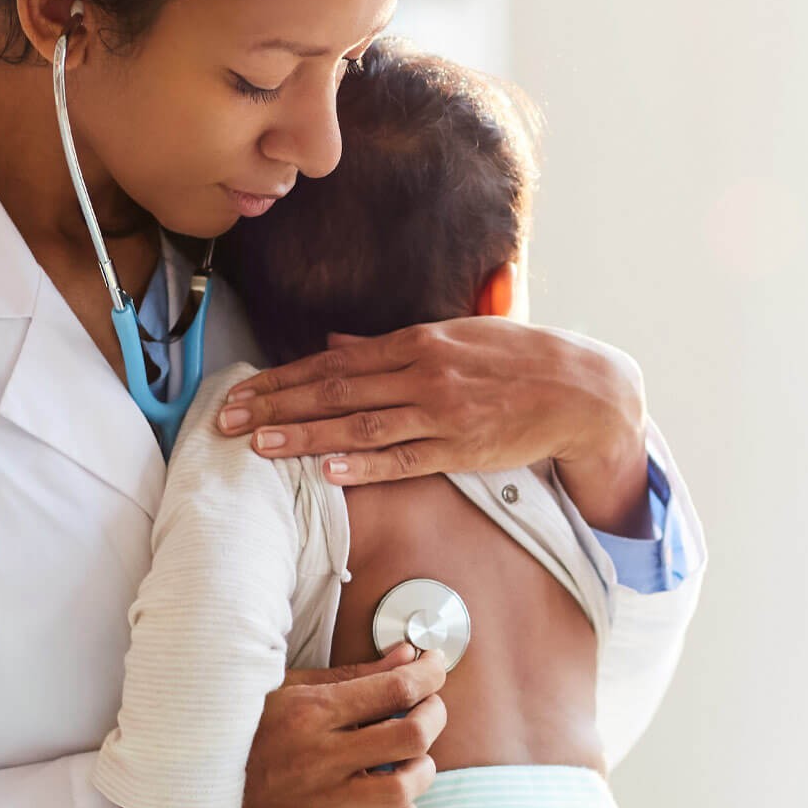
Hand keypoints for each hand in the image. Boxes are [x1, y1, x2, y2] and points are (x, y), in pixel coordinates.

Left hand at [212, 320, 653, 533]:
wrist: (579, 388)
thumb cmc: (516, 359)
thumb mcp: (451, 336)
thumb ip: (389, 342)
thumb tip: (334, 340)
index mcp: (417, 341)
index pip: (333, 361)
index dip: (281, 378)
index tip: (241, 391)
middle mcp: (422, 373)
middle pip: (334, 390)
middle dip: (276, 406)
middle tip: (228, 420)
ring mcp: (440, 413)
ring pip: (359, 425)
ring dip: (305, 435)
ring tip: (260, 447)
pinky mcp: (460, 450)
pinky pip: (404, 460)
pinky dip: (364, 465)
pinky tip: (326, 471)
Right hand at [233, 643, 448, 807]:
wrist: (198, 782)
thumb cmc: (247, 725)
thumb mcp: (292, 685)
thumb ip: (355, 674)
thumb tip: (407, 655)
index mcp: (314, 710)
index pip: (395, 688)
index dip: (429, 673)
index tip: (434, 665)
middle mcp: (323, 755)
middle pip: (411, 736)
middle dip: (435, 716)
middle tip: (429, 708)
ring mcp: (323, 797)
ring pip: (402, 789)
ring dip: (423, 770)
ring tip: (414, 757)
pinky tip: (398, 799)